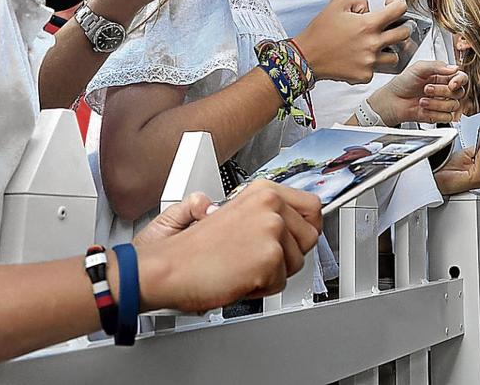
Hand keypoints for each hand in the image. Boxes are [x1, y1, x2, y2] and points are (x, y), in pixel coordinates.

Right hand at [138, 181, 321, 312]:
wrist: (168, 267)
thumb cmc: (193, 248)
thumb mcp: (233, 214)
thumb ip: (266, 214)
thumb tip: (293, 224)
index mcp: (263, 191)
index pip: (311, 206)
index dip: (307, 226)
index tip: (299, 237)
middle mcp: (271, 205)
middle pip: (309, 238)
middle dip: (288, 255)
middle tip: (257, 258)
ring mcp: (271, 229)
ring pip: (295, 263)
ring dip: (271, 273)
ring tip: (241, 266)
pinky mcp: (269, 257)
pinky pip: (279, 283)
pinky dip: (259, 288)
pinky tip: (237, 277)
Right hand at [295, 0, 410, 82]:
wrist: (306, 57)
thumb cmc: (320, 31)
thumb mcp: (337, 4)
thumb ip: (359, 1)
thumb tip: (370, 9)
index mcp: (368, 24)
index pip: (400, 9)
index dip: (398, 3)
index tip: (391, 5)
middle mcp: (373, 44)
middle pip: (405, 34)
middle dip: (400, 26)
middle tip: (391, 26)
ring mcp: (370, 62)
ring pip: (395, 56)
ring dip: (389, 49)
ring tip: (375, 46)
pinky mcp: (364, 76)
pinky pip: (377, 69)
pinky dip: (371, 64)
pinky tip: (359, 58)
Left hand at [365, 60, 468, 124]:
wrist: (392, 101)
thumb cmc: (402, 83)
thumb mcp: (418, 68)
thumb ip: (437, 66)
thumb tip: (454, 68)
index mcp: (442, 76)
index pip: (461, 77)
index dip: (460, 80)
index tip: (452, 83)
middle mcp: (444, 89)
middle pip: (459, 92)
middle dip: (442, 91)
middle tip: (426, 88)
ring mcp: (442, 103)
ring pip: (453, 105)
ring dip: (436, 103)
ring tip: (422, 100)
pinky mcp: (438, 116)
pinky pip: (447, 117)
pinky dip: (435, 113)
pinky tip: (424, 108)